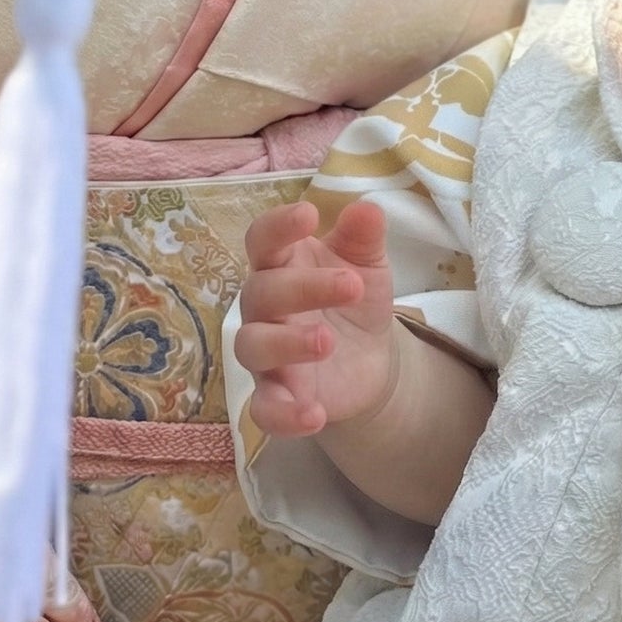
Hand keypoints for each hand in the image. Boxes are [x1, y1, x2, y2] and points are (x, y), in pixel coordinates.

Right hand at [235, 199, 396, 437]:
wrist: (369, 356)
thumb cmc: (353, 296)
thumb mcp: (366, 263)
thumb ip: (364, 236)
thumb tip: (367, 207)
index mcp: (280, 264)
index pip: (263, 240)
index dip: (278, 226)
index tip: (308, 215)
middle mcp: (263, 307)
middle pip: (262, 292)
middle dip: (303, 287)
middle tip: (352, 286)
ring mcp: (265, 353)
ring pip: (253, 346)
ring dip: (287, 343)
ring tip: (328, 342)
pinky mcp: (276, 395)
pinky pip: (263, 409)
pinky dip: (283, 414)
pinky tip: (313, 414)